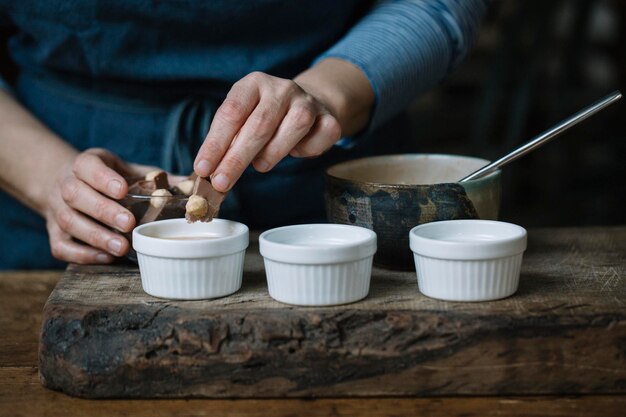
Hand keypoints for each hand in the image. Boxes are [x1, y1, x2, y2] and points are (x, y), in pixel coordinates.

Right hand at [44, 148, 158, 263]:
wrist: (70, 184)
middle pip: (76, 196)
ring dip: (96, 237)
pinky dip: (82, 255)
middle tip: (129, 224)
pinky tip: (106, 258)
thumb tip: (191, 186)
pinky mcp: (54, 233)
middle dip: (103, 210)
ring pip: (69, 222)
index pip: (87, 166)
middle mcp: (66, 185)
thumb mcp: (129, 170)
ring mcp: (57, 210)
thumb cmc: (110, 179)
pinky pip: (61, 246)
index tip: (123, 190)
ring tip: (122, 248)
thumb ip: (156, 178)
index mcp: (85, 164)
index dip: (103, 178)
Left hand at [193, 71, 342, 191]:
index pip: (231, 113)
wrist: (307, 104)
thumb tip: (210, 172)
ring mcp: (307, 102)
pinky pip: (316, 142)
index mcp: (253, 84)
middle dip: (236, 159)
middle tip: (221, 182)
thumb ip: (228, 141)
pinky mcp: (328, 119)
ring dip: (271, 155)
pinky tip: (294, 151)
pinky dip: (304, 153)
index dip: (216, 143)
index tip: (203, 168)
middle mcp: (281, 88)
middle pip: (258, 125)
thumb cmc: (266, 117)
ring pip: (292, 130)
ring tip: (260, 165)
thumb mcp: (243, 119)